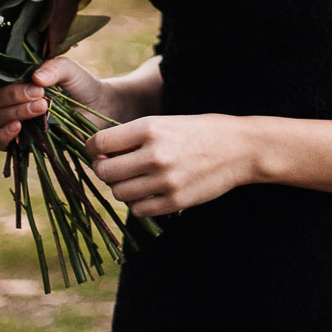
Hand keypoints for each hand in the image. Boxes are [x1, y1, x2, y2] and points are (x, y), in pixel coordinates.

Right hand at [0, 57, 110, 152]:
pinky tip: (18, 127)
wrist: (98, 109)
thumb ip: (54, 68)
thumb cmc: (81, 85)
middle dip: (15, 96)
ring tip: (42, 107)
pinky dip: (3, 136)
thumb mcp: (70, 71)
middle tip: (40, 95)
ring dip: (16, 112)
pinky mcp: (21, 142)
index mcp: (17, 80)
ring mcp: (15, 121)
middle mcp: (11, 100)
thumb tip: (36, 78)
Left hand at [85, 113, 252, 217]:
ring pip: (119, 193)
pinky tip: (148, 192)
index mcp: (150, 128)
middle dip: (104, 170)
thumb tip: (100, 153)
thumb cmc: (200, 131)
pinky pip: (138, 210)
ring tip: (134, 178)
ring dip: (121, 187)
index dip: (92, 148)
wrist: (239, 148)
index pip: (100, 143)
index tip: (97, 151)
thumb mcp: (166, 122)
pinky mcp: (174, 202)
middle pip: (105, 172)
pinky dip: (138, 203)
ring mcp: (164, 181)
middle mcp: (154, 154)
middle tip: (114, 166)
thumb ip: (134, 137)